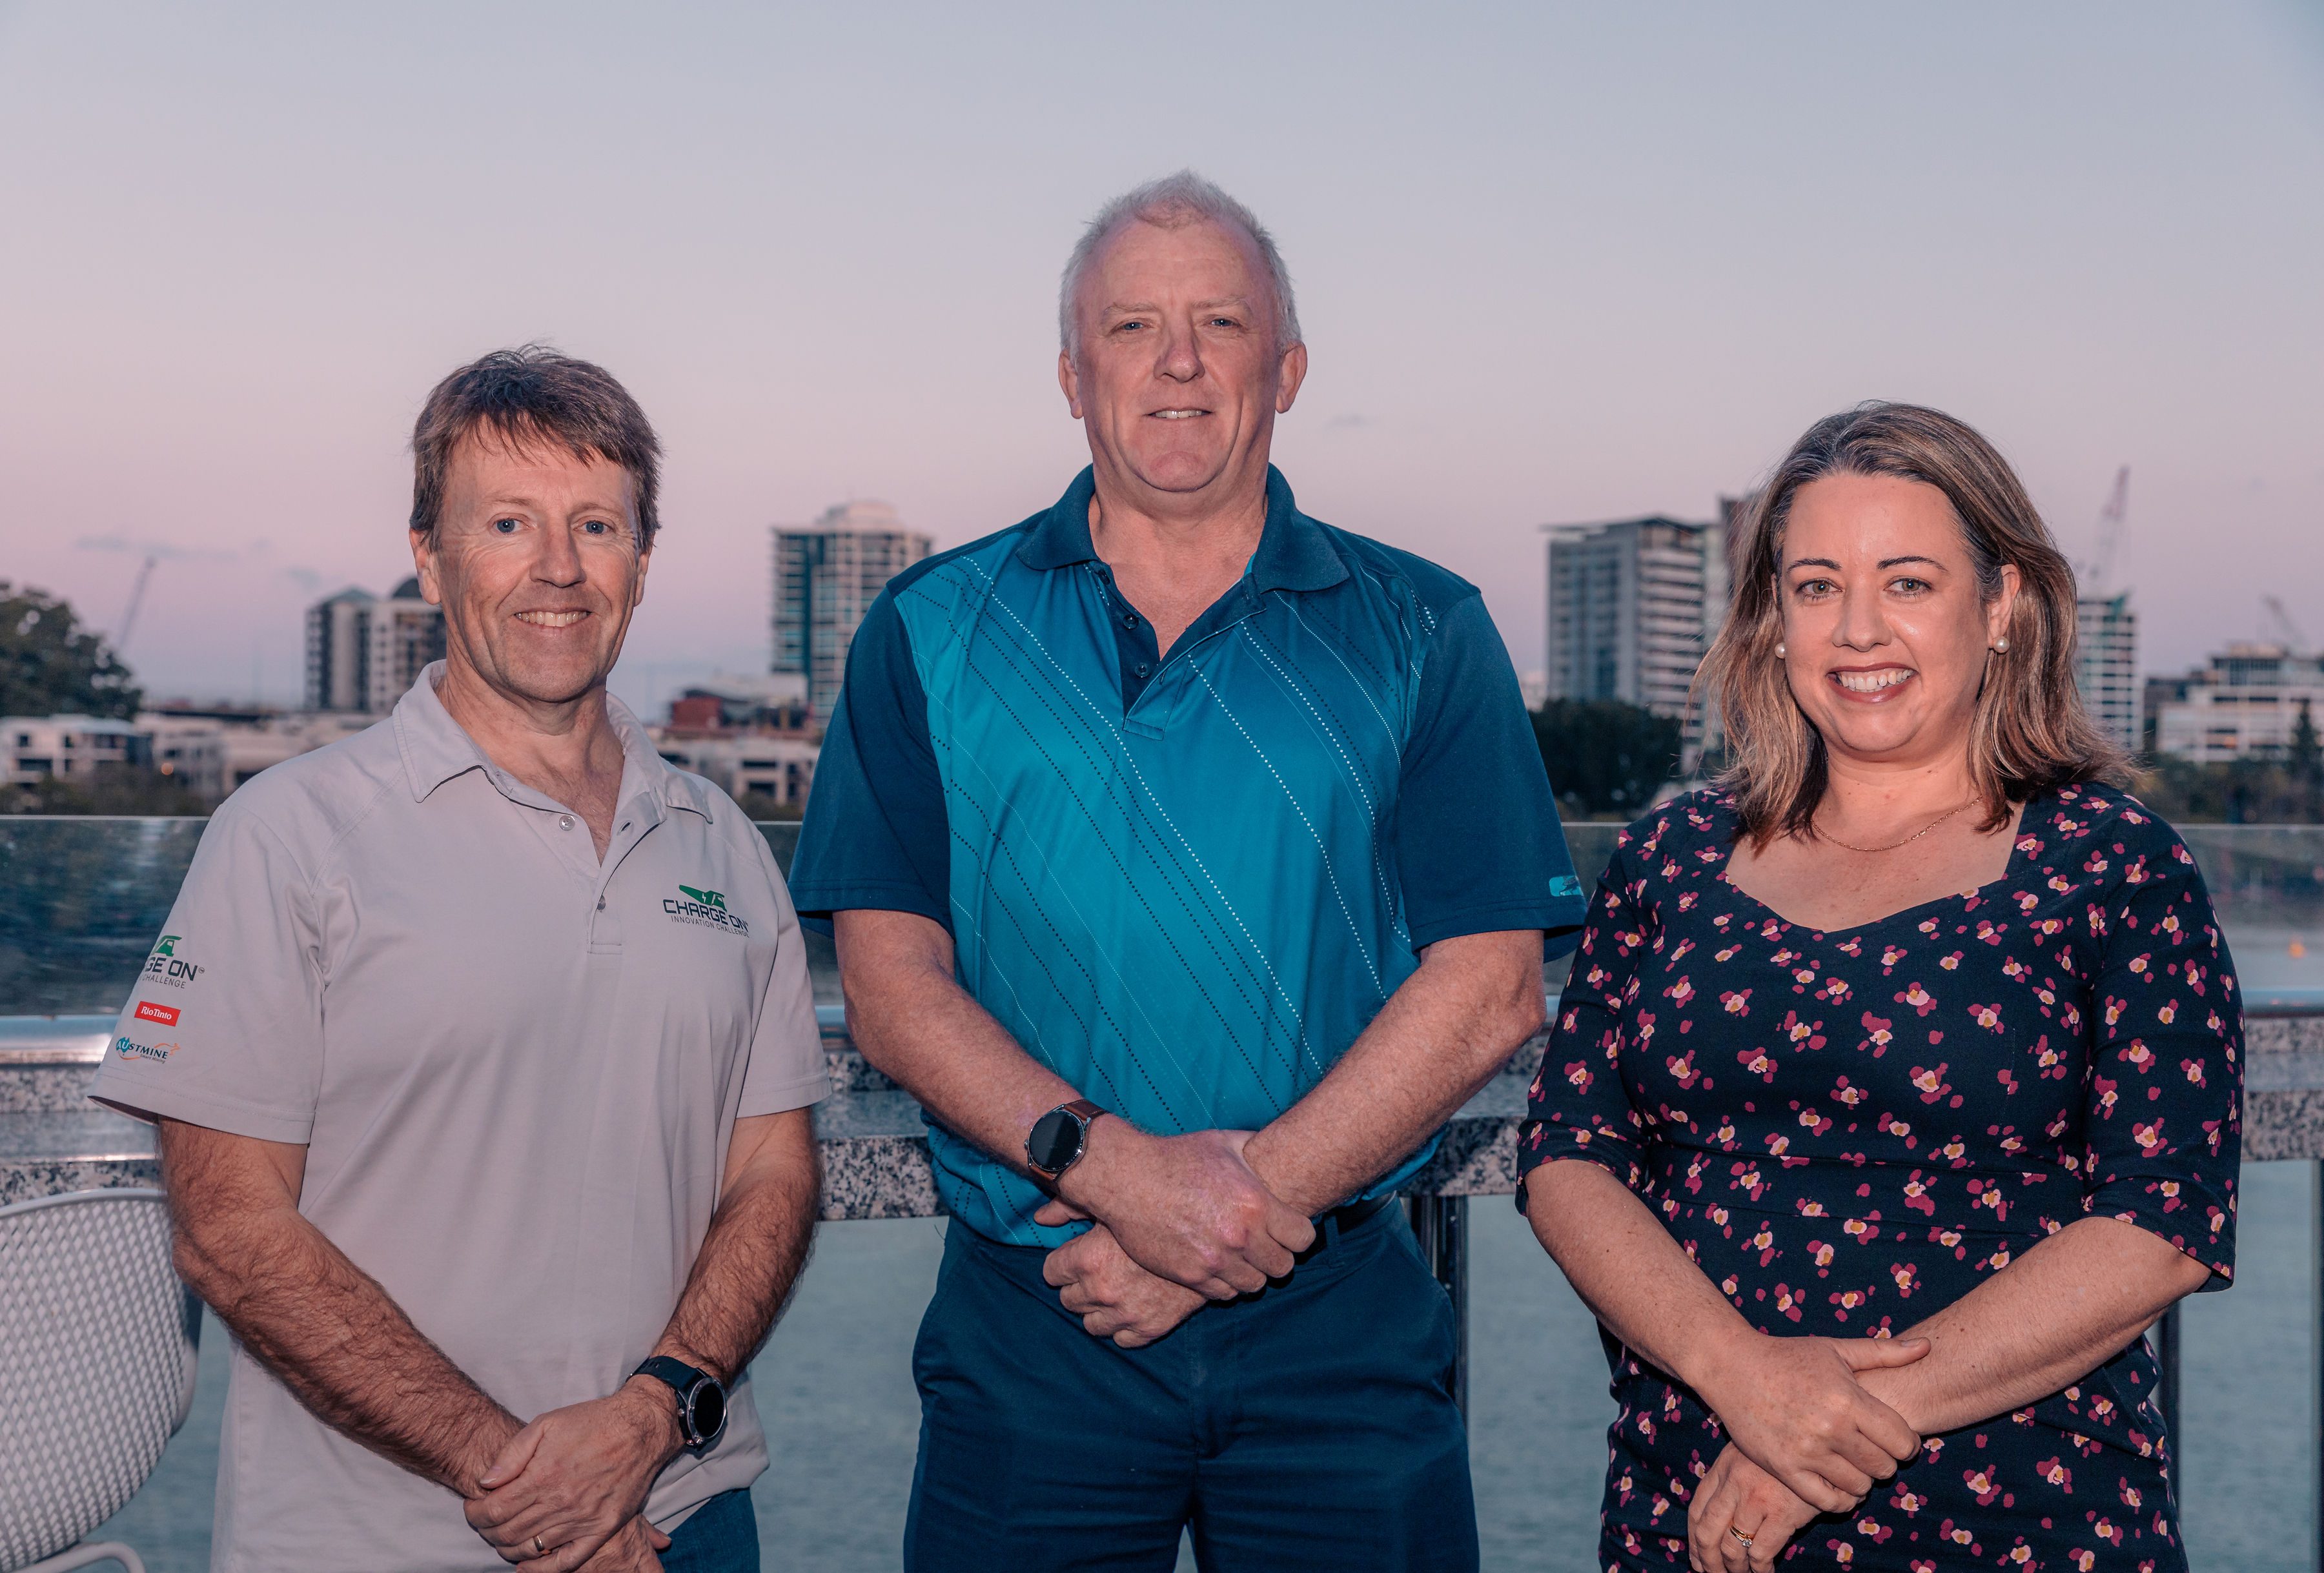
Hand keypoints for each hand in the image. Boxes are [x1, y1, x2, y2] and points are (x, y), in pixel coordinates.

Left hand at [465, 1381, 684, 1568]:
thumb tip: (487, 1482)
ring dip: (508, 1548)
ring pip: (532, 1548)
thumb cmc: (592, 1421)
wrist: (641, 1428)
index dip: (476, 1513)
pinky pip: (567, 1560)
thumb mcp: (547, 1422)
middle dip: (487, 1531)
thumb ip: (513, 1453)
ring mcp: (582, 1518)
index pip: (495, 1510)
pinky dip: (542, 1570)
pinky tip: (526, 1566)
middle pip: (509, 1532)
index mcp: (544, 1475)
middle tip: (484, 1522)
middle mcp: (561, 1502)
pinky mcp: (602, 1528)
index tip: (472, 1507)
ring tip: (502, 1536)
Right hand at [1038, 1126, 1314, 1298]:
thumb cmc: (1178, 1156)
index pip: (1303, 1239)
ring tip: (1240, 1256)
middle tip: (1264, 1245)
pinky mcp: (1191, 1276)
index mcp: (1256, 1203)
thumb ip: (1258, 1152)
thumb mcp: (1225, 1144)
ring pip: (1255, 1285)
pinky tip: (1218, 1265)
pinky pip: (1224, 1294)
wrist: (1127, 1179)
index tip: (1287, 1229)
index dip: (1298, 1234)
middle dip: (1277, 1255)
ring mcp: (1215, 1260)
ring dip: (1252, 1272)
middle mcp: (1240, 1236)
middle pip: (1283, 1267)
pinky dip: (1225, 1283)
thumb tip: (1281, 1148)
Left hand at [1041, 1223, 1206, 1346]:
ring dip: (1098, 1309)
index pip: (1051, 1273)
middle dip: (1079, 1286)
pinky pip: (1121, 1339)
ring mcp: (1125, 1314)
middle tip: (1098, 1271)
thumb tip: (1040, 1217)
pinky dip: (1123, 1326)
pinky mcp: (1150, 1329)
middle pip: (1068, 1300)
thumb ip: (1070, 1207)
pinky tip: (1133, 1306)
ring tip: (1114, 1290)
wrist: (1210, 1235)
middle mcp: (1101, 1291)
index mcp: (1087, 1259)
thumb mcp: (1114, 1205)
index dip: (1064, 1263)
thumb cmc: (1159, 1212)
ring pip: (1091, 1324)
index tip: (1076, 1256)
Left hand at [1688, 1445, 1819, 1572]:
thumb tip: (1713, 1521)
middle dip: (1708, 1561)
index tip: (1697, 1559)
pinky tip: (1764, 1572)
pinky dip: (1759, 1569)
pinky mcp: (1782, 1513)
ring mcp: (1756, 1499)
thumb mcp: (1748, 1454)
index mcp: (1722, 1467)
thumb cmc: (1784, 1454)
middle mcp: (1734, 1483)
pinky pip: (1760, 1553)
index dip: (1694, 1540)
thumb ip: (1729, 1480)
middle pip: (1707, 1532)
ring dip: (1734, 1568)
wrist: (1819, 1448)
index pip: (1696, 1511)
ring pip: (1731, 1547)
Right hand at [1691, 1331, 1926, 1511]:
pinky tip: (1838, 1484)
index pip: (1902, 1441)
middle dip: (1885, 1462)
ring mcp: (1806, 1451)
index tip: (1897, 1439)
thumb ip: (1884, 1351)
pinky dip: (1840, 1499)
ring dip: (1862, 1480)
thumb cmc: (1787, 1355)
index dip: (1908, 1443)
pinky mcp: (1784, 1468)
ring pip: (1859, 1487)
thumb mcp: (1836, 1349)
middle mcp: (1829, 1428)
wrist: (1731, 1366)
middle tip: (1873, 1452)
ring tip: (1853, 1465)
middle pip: (1884, 1467)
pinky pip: (1827, 1502)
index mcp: (1847, 1399)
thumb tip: (1929, 1345)